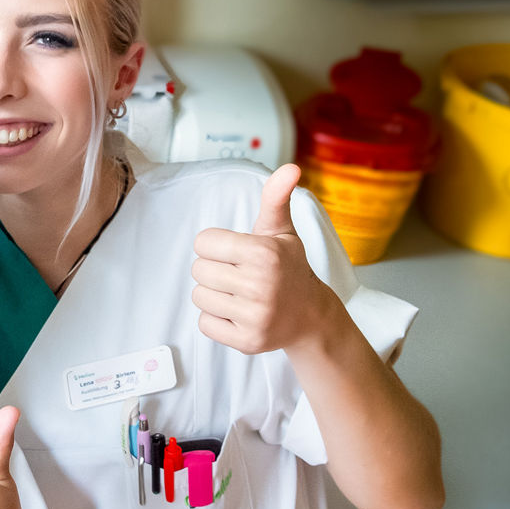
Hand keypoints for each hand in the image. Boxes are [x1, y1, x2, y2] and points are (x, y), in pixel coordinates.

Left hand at [191, 164, 333, 355]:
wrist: (311, 316)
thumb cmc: (289, 268)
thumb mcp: (281, 231)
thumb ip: (276, 198)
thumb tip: (290, 168)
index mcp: (263, 253)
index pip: (202, 243)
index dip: (216, 246)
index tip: (236, 253)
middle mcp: (260, 284)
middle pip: (198, 270)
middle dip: (215, 270)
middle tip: (240, 275)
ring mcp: (255, 315)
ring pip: (199, 297)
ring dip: (214, 295)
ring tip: (240, 294)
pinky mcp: (247, 340)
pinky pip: (204, 324)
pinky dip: (217, 319)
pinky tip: (239, 313)